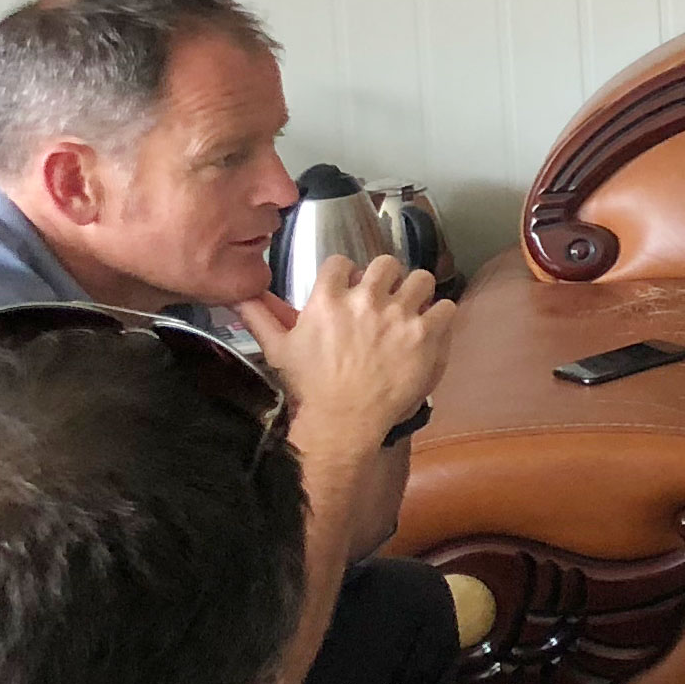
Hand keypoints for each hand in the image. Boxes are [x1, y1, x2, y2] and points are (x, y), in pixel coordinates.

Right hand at [238, 256, 449, 463]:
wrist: (343, 421)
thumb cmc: (309, 387)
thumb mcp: (276, 348)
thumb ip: (259, 315)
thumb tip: (238, 293)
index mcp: (328, 298)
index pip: (343, 262)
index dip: (350, 275)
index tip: (352, 289)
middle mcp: (365, 300)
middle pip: (387, 263)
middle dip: (389, 278)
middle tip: (389, 298)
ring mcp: (398, 315)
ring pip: (422, 278)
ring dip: (419, 292)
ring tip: (415, 308)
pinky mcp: (425, 334)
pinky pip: (445, 306)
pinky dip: (440, 315)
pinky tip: (431, 328)